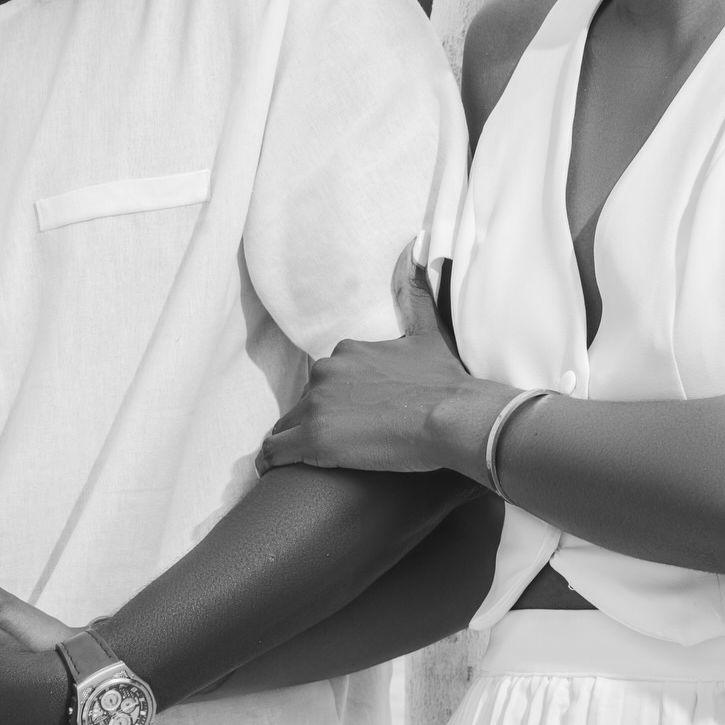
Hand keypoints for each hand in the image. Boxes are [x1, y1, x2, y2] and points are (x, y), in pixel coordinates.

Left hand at [257, 248, 511, 482]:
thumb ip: (417, 296)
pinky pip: (275, 450)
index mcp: (348, 351)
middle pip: (306, 400)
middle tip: (336, 442)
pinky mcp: (314, 439)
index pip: (328, 379)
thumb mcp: (429, 332)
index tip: (346, 416)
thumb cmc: (445, 381)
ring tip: (304, 461)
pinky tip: (273, 471)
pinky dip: (272, 460)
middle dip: (316, 418)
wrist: (452, 417)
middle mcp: (327, 372)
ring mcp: (317, 405)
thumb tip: (416, 252)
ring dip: (294, 439)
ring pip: (289, 425)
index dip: (336, 398)